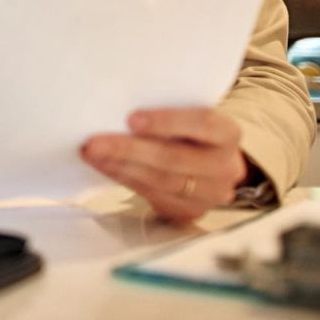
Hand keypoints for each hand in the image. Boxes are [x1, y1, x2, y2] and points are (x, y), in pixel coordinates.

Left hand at [81, 108, 247, 223]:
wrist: (210, 165)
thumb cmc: (191, 132)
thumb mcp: (188, 115)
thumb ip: (166, 112)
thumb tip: (117, 108)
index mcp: (227, 133)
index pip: (201, 124)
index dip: (166, 122)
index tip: (131, 119)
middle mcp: (225, 167)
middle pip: (174, 158)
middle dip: (129, 150)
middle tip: (94, 142)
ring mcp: (210, 194)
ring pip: (160, 181)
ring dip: (120, 166)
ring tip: (92, 154)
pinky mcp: (190, 211)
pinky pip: (153, 196)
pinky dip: (124, 179)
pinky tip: (105, 167)